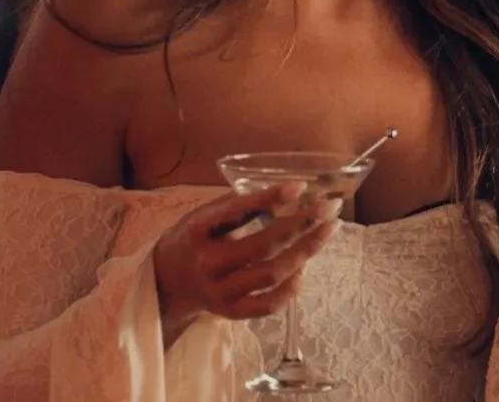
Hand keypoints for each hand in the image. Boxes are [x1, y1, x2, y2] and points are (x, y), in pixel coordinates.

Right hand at [152, 182, 342, 328]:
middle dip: (302, 225)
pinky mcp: (230, 312)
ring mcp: (219, 292)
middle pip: (262, 247)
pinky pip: (269, 305)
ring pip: (271, 275)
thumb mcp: (205, 213)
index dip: (268, 199)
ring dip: (305, 252)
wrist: (168, 281)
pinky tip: (305, 267)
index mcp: (197, 231)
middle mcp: (208, 264)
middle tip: (330, 208)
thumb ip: (240, 203)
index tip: (300, 186)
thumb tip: (289, 189)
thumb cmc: (195, 238)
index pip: (235, 213)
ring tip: (327, 230)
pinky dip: (291, 287)